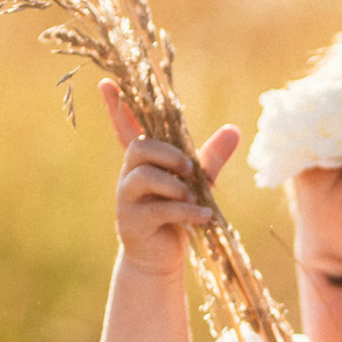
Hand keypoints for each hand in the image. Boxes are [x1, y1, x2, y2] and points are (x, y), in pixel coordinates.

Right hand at [102, 79, 239, 277]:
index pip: (126, 128)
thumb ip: (210, 158)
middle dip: (168, 153)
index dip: (117, 107)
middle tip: (189, 169)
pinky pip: (158, 209)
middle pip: (140, 147)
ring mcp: (127, 198)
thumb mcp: (197, 184)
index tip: (107, 84)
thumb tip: (234, 129)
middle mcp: (130, 175)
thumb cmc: (178, 214)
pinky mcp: (132, 222)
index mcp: (143, 161)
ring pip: (145, 176)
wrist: (161, 258)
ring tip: (194, 197)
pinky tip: (204, 217)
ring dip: (175, 184)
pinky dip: (186, 211)